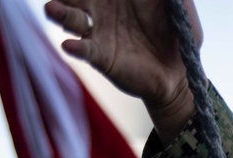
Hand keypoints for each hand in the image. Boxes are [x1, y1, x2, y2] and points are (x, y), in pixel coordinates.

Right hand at [44, 0, 200, 138]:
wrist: (181, 75)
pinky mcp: (102, 57)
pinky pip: (85, 50)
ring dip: (60, 13)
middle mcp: (104, 9)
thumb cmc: (181, 37)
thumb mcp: (180, 8)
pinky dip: (76, 48)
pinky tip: (70, 46)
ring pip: (72, 19)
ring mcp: (100, 32)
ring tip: (51, 8)